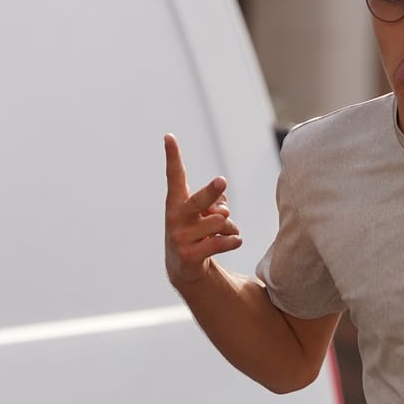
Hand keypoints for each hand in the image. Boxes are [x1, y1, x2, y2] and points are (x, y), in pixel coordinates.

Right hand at [164, 134, 240, 288]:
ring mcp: (180, 237)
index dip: (172, 156)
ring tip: (228, 231)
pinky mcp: (190, 255)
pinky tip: (235, 241)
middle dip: (211, 192)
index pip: (174, 175)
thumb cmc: (196, 231)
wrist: (183, 267)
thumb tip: (223, 210)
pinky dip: (234, 240)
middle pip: (199, 201)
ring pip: (220, 223)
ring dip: (231, 226)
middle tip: (222, 181)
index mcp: (177, 201)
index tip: (169, 136)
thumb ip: (213, 203)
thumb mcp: (202, 213)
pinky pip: (222, 242)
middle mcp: (175, 217)